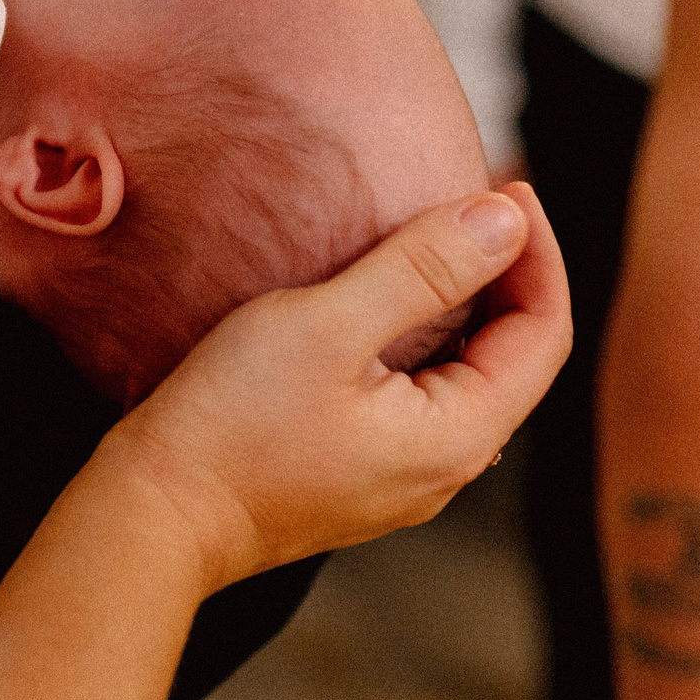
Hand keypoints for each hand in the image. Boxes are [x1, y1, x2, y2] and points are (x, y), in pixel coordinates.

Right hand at [103, 182, 571, 590]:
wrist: (155, 514)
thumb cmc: (232, 421)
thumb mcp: (328, 325)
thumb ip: (423, 269)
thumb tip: (503, 220)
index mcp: (460, 436)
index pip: (544, 332)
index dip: (537, 251)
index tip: (507, 185)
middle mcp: (447, 468)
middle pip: (514, 357)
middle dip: (507, 273)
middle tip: (479, 199)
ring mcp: (403, 480)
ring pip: (466, 377)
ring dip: (466, 305)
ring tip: (439, 241)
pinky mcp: (360, 476)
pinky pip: (421, 398)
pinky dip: (425, 340)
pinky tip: (389, 308)